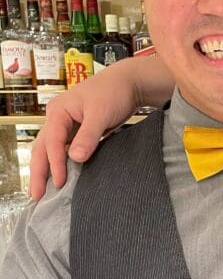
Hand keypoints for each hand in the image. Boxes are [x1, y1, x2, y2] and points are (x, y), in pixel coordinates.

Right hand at [29, 55, 174, 200]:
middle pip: (42, 147)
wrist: (128, 84)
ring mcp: (66, 125)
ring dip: (47, 169)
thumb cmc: (113, 92)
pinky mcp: (77, 132)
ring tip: (43, 191)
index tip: (60, 182)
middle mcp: (57, 118)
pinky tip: (62, 178)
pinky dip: (61, 164)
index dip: (55, 163)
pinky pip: (65, 150)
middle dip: (39, 171)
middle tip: (37, 195)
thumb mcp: (100, 113)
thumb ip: (88, 136)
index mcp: (58, 111)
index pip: (52, 142)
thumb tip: (75, 158)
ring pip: (51, 150)